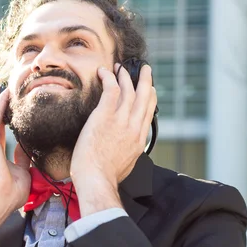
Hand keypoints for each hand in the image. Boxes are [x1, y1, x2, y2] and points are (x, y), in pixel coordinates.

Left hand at [70, 63, 156, 214]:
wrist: (97, 179)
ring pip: (128, 90)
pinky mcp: (105, 115)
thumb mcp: (126, 164)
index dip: (150, 97)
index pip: (148, 112)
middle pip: (144, 96)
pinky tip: (104, 71)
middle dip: (145, 80)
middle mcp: (133, 126)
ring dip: (125, 75)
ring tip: (121, 67)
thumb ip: (129, 151)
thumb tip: (127, 150)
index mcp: (139, 139)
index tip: (149, 89)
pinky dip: (109, 77)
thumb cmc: (106, 177)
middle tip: (145, 69)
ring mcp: (120, 120)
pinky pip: (111, 90)